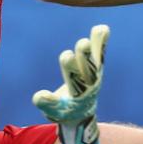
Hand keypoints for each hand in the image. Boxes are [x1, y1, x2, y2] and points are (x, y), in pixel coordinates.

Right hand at [32, 24, 108, 143]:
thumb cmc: (63, 112)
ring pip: (95, 59)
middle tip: (83, 43)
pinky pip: (99, 54)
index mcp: (78, 94)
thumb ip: (46, 103)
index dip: (71, 68)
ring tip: (99, 30)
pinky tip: (103, 28)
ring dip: (96, 46)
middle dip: (84, 56)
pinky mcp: (95, 67)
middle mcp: (89, 83)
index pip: (75, 80)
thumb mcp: (52, 112)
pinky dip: (101, 43)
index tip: (66, 56)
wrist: (81, 115)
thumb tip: (39, 96)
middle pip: (87, 68)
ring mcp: (93, 74)